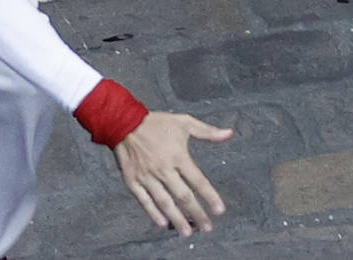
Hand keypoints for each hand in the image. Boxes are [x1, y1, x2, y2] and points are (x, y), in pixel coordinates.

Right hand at [113, 111, 233, 236]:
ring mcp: (146, 175)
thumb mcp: (184, 122)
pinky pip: (144, 199)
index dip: (210, 197)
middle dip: (197, 213)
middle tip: (207, 228)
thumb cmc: (156, 122)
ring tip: (187, 231)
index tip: (220, 210)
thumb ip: (207, 131)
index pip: (198, 181)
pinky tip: (162, 222)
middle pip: (183, 196)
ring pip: (164, 201)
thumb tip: (229, 134)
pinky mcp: (132, 179)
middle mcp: (163, 168)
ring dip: (177, 218)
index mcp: (177, 156)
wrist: (123, 121)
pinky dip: (152, 212)